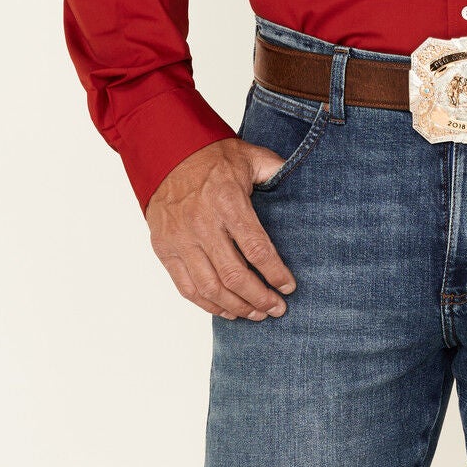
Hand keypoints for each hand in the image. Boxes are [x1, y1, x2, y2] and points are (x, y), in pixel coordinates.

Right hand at [145, 138, 297, 320]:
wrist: (166, 152)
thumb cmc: (212, 157)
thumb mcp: (249, 155)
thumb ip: (275, 169)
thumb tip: (301, 177)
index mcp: (228, 201)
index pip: (256, 248)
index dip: (275, 272)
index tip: (290, 286)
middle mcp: (202, 223)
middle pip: (234, 275)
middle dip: (259, 297)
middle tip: (277, 309)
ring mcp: (181, 239)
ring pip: (210, 288)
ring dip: (236, 307)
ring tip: (256, 314)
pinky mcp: (165, 249)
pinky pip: (187, 287)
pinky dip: (208, 304)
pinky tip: (227, 310)